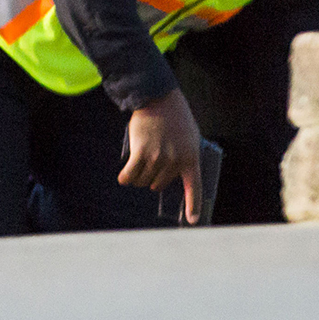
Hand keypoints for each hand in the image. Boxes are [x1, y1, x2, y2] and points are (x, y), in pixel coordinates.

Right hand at [119, 91, 202, 222]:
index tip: (192, 221)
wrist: (158, 98)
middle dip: (154, 176)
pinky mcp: (141, 153)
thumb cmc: (175, 117)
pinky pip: (130, 176)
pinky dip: (125, 177)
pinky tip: (124, 176)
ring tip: (141, 159)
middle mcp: (175, 161)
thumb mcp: (190, 136)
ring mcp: (158, 158)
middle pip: (159, 184)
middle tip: (154, 159)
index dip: (193, 205)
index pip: (194, 187)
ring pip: (143, 181)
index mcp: (191, 157)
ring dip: (139, 175)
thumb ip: (185, 157)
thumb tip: (175, 177)